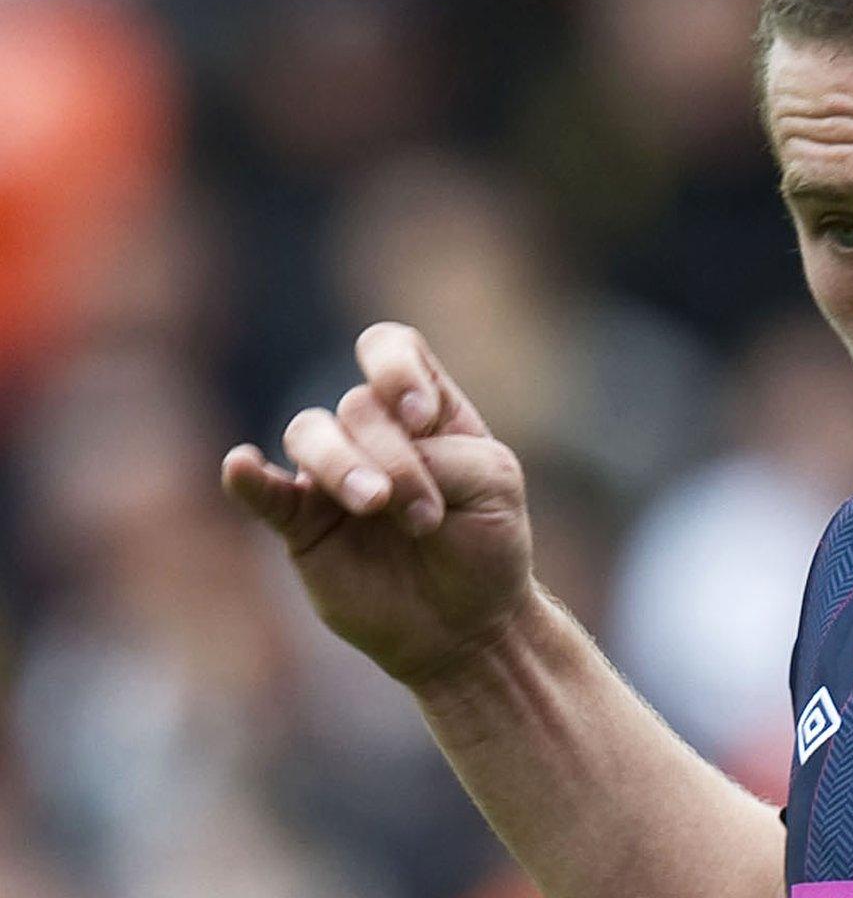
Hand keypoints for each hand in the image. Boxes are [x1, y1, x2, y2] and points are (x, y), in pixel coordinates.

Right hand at [222, 322, 535, 686]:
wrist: (467, 621)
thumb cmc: (486, 541)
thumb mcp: (493, 483)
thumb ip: (444, 454)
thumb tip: (371, 459)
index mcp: (424, 408)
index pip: (389, 348)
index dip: (396, 369)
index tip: (421, 416)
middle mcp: (372, 431)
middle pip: (358, 406)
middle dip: (398, 460)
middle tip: (426, 517)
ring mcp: (332, 474)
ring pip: (310, 433)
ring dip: (343, 465)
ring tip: (375, 506)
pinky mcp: (301, 524)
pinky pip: (264, 491)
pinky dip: (249, 476)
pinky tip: (242, 466)